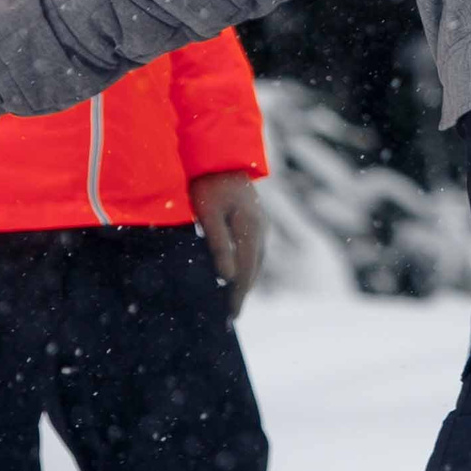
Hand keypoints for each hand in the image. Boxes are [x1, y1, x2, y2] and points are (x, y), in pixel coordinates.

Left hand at [189, 170, 266, 314]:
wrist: (219, 153)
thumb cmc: (209, 183)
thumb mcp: (208, 214)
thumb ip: (219, 245)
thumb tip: (228, 278)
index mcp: (251, 229)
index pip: (246, 271)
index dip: (238, 296)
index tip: (231, 317)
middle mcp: (261, 228)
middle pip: (254, 269)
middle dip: (243, 292)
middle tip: (232, 316)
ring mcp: (261, 222)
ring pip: (256, 260)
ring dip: (246, 280)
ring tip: (234, 299)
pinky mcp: (255, 218)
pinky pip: (254, 249)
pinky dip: (247, 265)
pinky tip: (237, 271)